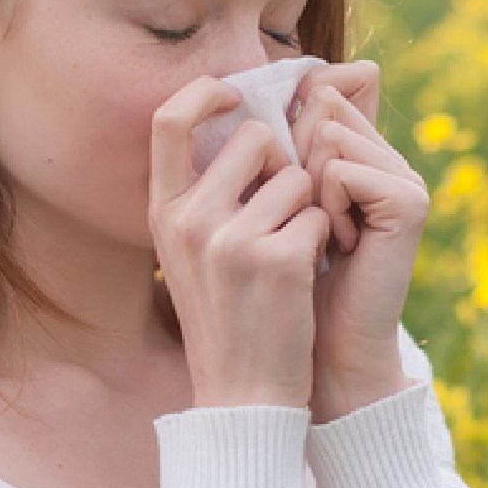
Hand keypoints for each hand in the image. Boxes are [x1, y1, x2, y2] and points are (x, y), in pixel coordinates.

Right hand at [150, 76, 335, 409]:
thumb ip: (206, 194)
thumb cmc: (227, 317)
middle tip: (286, 205)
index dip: (205, 92)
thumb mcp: (193, 254)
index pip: (168, 120)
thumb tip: (247, 127)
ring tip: (290, 254)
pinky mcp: (278, 261)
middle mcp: (190, 221)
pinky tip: (305, 277)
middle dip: (282, 161)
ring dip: (307, 208)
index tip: (235, 95)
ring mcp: (232, 241)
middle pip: (253, 138)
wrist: (243, 395)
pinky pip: (319, 215)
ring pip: (297, 178)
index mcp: (163, 213)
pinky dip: (323, 240)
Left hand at [286, 60, 428, 417]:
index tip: (290, 197)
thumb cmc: (288, 284)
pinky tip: (340, 246)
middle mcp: (388, 158)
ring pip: (329, 136)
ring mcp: (404, 177)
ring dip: (307, 188)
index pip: (320, 94)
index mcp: (362, 153)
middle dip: (295, 163)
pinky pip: (342, 170)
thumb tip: (278, 83)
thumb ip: (279, 146)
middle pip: (321, 110)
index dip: (288, 134)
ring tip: (325, 236)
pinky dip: (327, 207)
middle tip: (308, 222)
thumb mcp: (275, 203)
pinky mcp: (409, 201)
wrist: (322, 350)